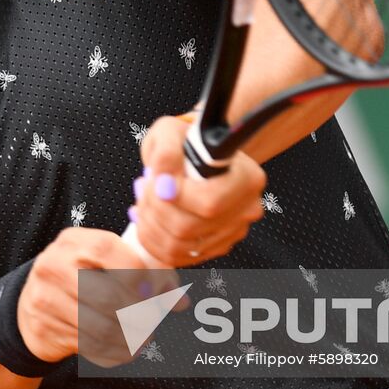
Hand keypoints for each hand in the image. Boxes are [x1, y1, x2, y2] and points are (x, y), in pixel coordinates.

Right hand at [17, 227, 181, 367]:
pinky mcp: (46, 330)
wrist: (29, 307)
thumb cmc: (79, 278)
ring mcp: (46, 300)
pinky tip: (126, 349)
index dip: (137, 272)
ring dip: (132, 338)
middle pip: (108, 296)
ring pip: (102, 328)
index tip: (151, 292)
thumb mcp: (103, 264)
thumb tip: (181, 300)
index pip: (107, 250)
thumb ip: (145, 274)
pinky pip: (91, 348)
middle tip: (152, 321)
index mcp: (73, 242)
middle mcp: (54, 266)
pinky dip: (116, 353)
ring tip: (144, 337)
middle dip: (139, 314)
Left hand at [130, 115, 267, 267]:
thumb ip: (167, 152)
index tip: (156, 180)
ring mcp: (232, 232)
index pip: (209, 203)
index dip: (176, 196)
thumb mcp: (172, 132)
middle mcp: (246, 209)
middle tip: (142, 187)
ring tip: (142, 201)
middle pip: (190, 228)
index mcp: (246, 178)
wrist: (197, 154)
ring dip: (150, 225)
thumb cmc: (186, 141)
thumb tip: (162, 180)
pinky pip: (179, 256)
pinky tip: (146, 218)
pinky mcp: (216, 246)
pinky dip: (154, 240)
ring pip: (180, 246)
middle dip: (154, 209)